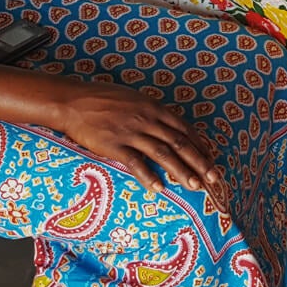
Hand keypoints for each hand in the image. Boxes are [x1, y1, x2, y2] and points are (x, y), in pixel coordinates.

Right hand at [52, 81, 220, 192]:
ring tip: (194, 186)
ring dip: (181, 171)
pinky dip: (149, 176)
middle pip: (179, 143)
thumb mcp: (134, 99)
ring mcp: (130, 132)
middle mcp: (147, 119)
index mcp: (153, 107)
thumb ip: (152, 113)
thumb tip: (170, 128)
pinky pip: (135, 162)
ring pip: (163, 153)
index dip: (200, 146)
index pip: (184, 129)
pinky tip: (159, 188)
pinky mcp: (114, 144)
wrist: (73, 101)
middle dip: (199, 162)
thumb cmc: (103, 99)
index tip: (212, 160)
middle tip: (213, 178)